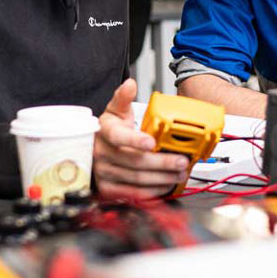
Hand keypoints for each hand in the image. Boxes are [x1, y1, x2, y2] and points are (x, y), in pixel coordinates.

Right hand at [93, 78, 189, 198]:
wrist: (95, 149)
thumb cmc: (109, 130)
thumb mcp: (115, 111)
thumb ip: (123, 97)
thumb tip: (129, 84)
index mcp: (105, 132)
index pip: (119, 137)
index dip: (135, 140)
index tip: (152, 142)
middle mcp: (102, 154)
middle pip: (135, 162)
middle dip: (162, 163)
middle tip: (181, 161)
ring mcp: (104, 173)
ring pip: (137, 179)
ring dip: (162, 178)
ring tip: (179, 173)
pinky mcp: (109, 188)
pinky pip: (133, 193)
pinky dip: (152, 192)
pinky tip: (165, 185)